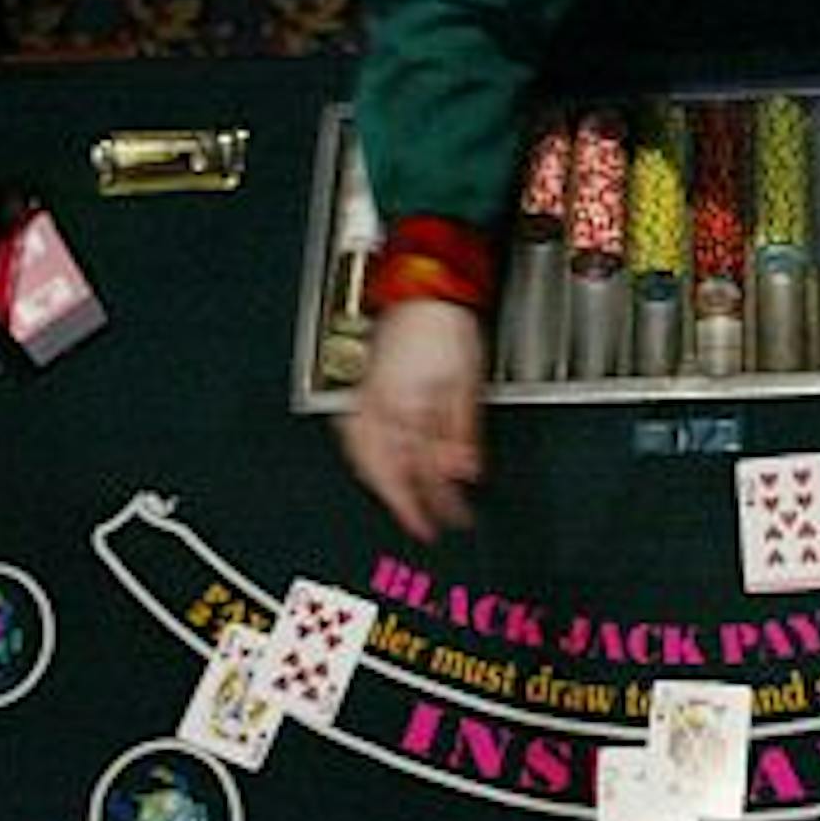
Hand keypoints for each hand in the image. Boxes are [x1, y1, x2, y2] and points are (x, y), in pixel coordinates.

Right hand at [339, 300, 485, 544]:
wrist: (424, 295)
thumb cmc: (448, 331)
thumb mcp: (466, 388)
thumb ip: (462, 436)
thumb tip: (464, 474)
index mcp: (406, 411)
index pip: (419, 472)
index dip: (434, 505)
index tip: (448, 523)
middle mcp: (379, 410)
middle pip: (387, 472)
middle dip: (406, 504)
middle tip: (425, 525)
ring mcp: (365, 400)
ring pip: (365, 458)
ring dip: (382, 485)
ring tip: (399, 503)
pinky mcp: (363, 391)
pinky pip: (353, 437)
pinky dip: (364, 459)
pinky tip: (374, 466)